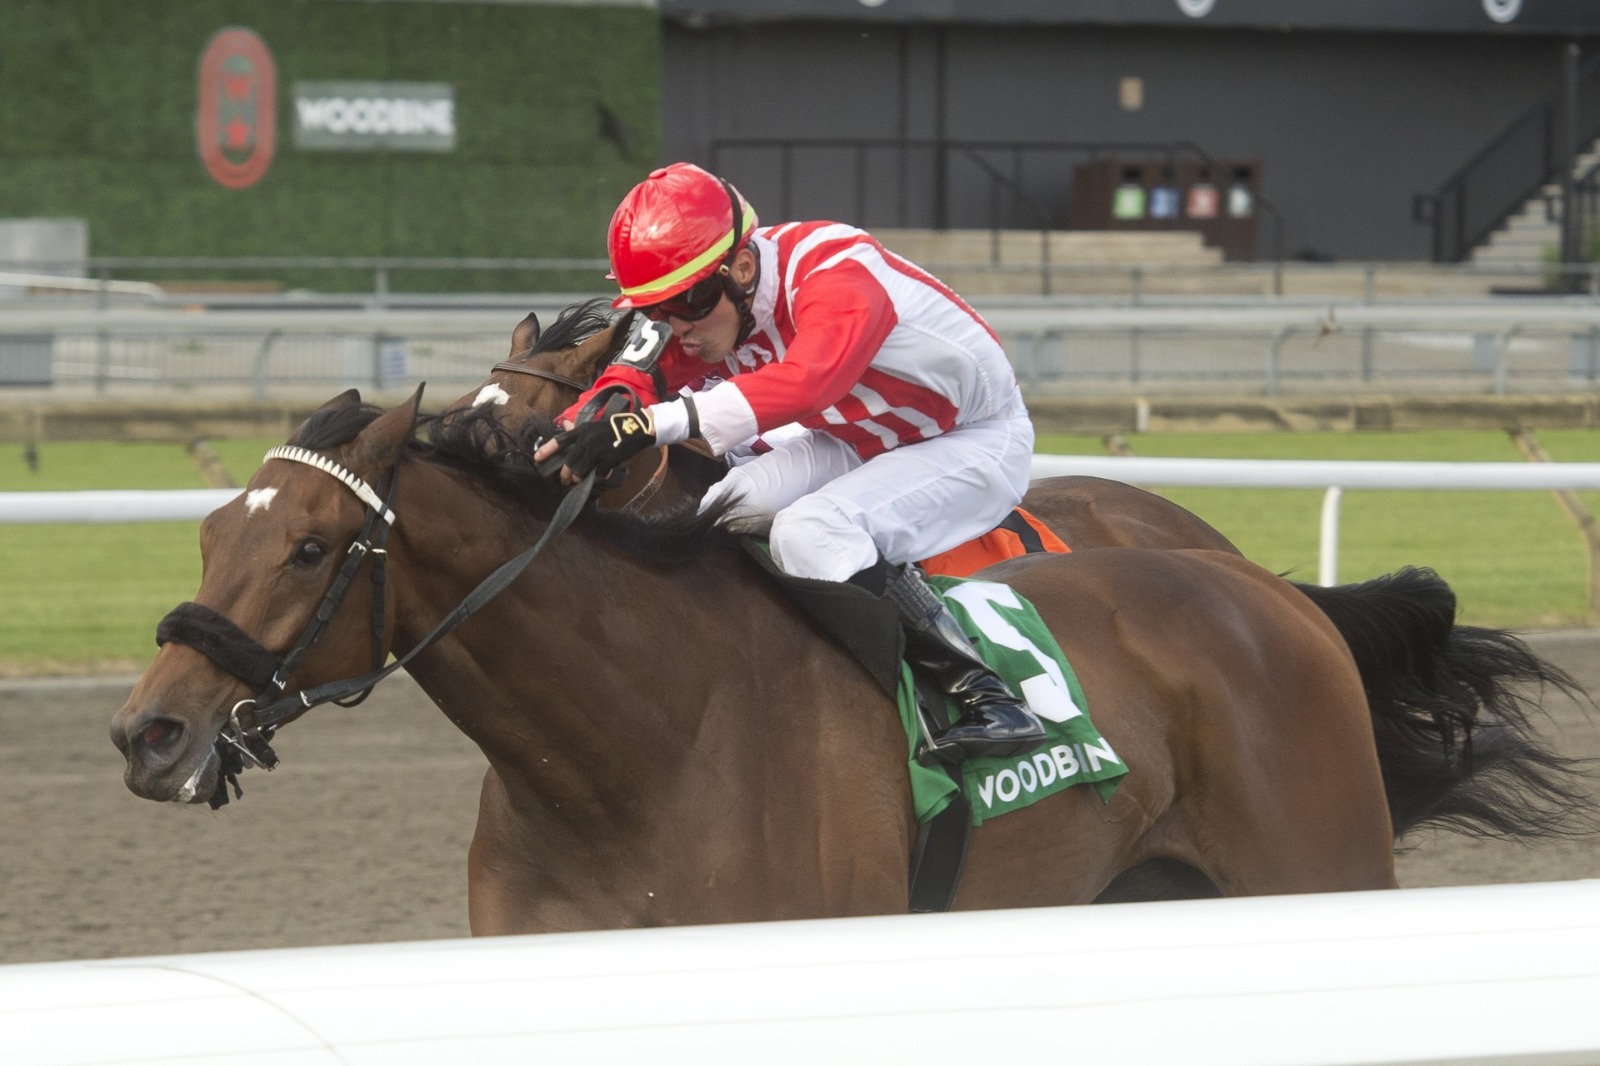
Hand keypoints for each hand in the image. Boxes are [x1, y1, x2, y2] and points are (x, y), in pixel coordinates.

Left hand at [534, 408, 656, 485]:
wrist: (636, 428)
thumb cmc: (613, 427)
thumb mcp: (594, 425)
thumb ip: (578, 429)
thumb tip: (564, 425)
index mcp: (582, 431)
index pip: (560, 441)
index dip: (547, 450)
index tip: (537, 458)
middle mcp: (587, 441)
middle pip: (570, 462)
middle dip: (565, 474)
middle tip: (564, 480)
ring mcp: (598, 450)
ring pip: (581, 470)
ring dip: (578, 478)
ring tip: (578, 480)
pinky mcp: (609, 459)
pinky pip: (599, 473)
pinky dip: (600, 476)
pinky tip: (603, 475)